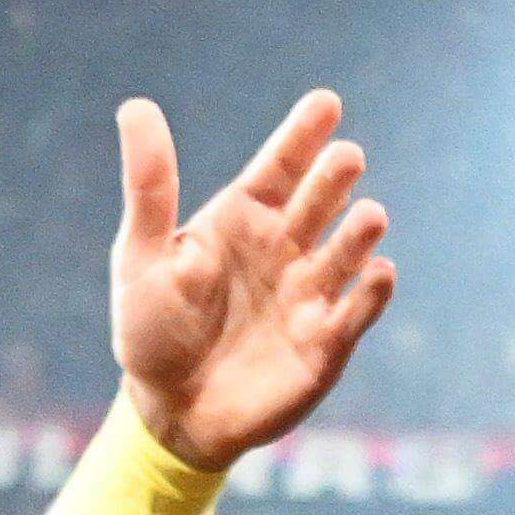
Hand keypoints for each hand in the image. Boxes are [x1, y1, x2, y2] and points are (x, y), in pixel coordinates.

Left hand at [107, 93, 396, 474]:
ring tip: (368, 216)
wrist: (170, 412)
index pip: (280, 166)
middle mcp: (284, 248)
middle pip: (319, 201)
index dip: (302, 135)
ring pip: (346, 252)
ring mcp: (309, 293)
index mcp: (243, 219)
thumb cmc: (151, 329)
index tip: (325, 103)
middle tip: (344, 158)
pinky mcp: (326, 343)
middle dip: (334, 178)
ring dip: (360, 233)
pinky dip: (372, 293)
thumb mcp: (142, 255)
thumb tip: (135, 106)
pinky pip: (357, 312)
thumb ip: (149, 186)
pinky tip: (379, 273)